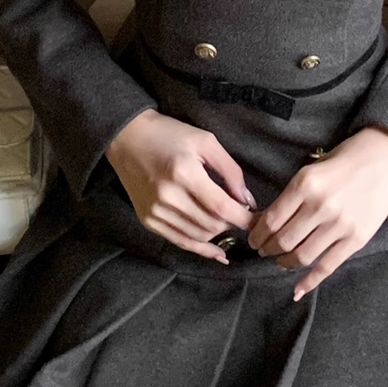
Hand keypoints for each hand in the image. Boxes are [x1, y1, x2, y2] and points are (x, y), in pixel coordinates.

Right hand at [106, 109, 255, 262]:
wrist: (128, 138)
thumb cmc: (170, 134)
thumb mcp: (206, 141)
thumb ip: (230, 171)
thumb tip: (247, 201)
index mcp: (185, 173)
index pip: (221, 208)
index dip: (244, 219)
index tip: (259, 220)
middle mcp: (168, 197)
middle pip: (211, 225)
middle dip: (232, 223)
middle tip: (240, 213)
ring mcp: (155, 212)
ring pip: (198, 236)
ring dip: (218, 234)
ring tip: (226, 222)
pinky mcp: (148, 220)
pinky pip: (179, 242)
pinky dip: (201, 248)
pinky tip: (217, 252)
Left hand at [248, 128, 387, 299]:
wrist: (384, 158)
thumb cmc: (344, 160)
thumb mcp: (311, 170)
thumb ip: (292, 195)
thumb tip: (266, 221)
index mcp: (305, 184)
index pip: (272, 219)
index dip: (258, 234)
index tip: (254, 238)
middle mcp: (320, 206)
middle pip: (284, 240)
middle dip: (268, 249)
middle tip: (264, 250)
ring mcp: (339, 225)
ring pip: (302, 256)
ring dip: (285, 262)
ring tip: (280, 261)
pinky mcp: (356, 239)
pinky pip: (327, 266)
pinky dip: (310, 281)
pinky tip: (297, 289)